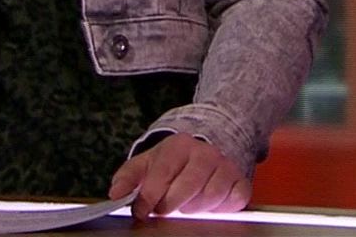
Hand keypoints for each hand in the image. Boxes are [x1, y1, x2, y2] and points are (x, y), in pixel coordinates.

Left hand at [108, 133, 249, 218]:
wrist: (205, 152)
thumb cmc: (173, 162)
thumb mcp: (147, 163)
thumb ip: (128, 177)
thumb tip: (115, 193)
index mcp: (179, 146)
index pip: (163, 172)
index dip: (150, 196)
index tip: (141, 210)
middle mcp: (205, 153)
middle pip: (187, 187)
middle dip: (170, 204)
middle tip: (163, 209)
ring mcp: (225, 167)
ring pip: (209, 197)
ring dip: (193, 208)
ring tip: (185, 204)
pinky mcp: (240, 182)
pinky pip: (232, 202)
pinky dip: (218, 209)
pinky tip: (206, 205)